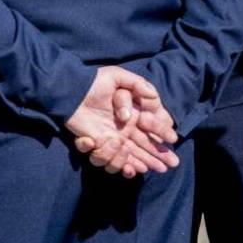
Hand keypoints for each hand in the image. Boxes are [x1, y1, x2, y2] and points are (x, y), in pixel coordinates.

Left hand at [65, 67, 179, 178]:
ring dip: (135, 161)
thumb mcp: (116, 76)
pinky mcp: (96, 144)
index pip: (151, 131)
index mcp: (132, 115)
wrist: (70, 91)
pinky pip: (107, 159)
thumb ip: (137, 83)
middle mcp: (124, 130)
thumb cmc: (94, 82)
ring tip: (143, 164)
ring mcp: (111, 138)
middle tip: (168, 166)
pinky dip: (114, 161)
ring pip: (127, 157)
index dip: (162, 139)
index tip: (172, 143)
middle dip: (157, 159)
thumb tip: (154, 97)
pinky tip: (126, 166)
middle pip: (144, 149)